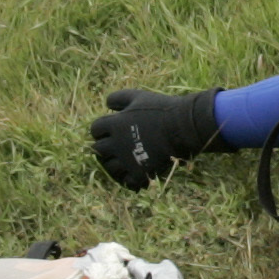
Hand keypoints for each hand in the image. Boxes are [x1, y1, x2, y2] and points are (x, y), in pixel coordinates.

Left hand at [88, 89, 225, 190]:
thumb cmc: (161, 110)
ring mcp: (127, 160)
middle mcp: (116, 144)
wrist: (183, 127)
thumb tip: (107, 104)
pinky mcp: (140, 173)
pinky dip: (127, 178)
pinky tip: (134, 171)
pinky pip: (125, 181)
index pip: (95, 129)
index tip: (111, 130)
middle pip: (98, 149)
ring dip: (114, 163)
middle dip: (105, 147)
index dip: (101, 130)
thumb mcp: (139, 97)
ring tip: (123, 160)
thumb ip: (119, 98)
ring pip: (109, 167)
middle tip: (116, 146)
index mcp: (115, 124)